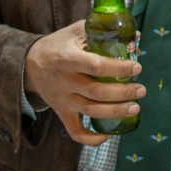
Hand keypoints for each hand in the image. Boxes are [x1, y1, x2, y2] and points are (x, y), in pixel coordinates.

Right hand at [23, 21, 143, 145]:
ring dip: (115, 112)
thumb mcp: (76, 31)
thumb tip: (136, 35)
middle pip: (97, 92)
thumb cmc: (59, 45)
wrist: (29, 65)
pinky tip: (109, 134)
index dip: (118, 69)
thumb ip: (102, 32)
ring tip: (135, 107)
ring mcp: (63, 99)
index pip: (96, 66)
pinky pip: (75, 131)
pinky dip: (91, 139)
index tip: (136, 68)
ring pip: (91, 111)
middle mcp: (65, 81)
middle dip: (123, 93)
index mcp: (68, 58)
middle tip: (141, 90)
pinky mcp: (61, 112)